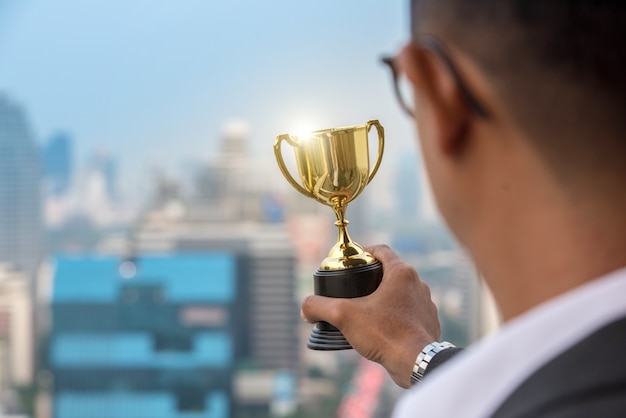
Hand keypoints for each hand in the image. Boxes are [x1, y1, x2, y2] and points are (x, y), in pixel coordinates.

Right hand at [301, 244, 440, 387]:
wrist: (415, 363)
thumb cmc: (385, 333)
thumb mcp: (343, 316)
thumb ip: (319, 307)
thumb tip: (306, 309)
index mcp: (402, 273)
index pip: (381, 250)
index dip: (363, 252)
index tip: (351, 264)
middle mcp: (418, 284)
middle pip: (391, 272)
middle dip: (372, 278)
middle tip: (353, 290)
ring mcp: (426, 304)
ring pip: (401, 293)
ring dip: (385, 298)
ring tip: (366, 311)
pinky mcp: (429, 323)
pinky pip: (410, 312)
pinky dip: (396, 316)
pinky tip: (382, 328)